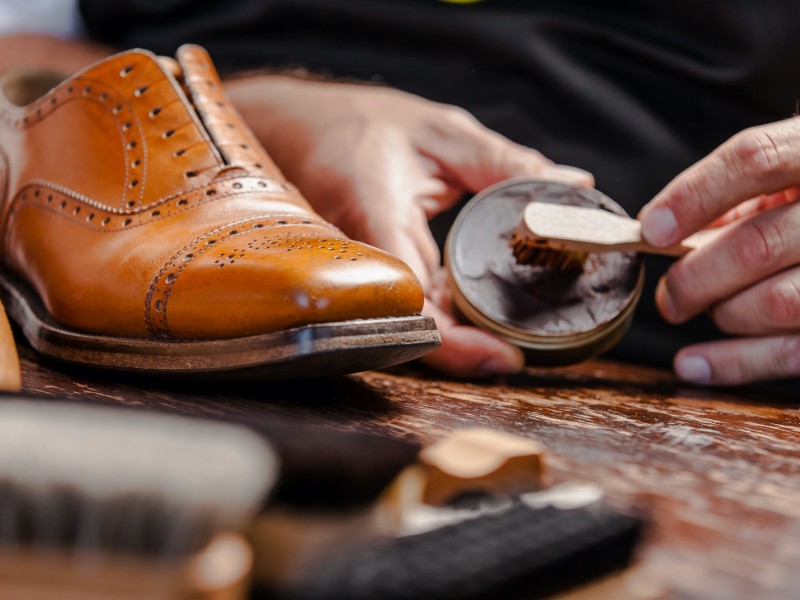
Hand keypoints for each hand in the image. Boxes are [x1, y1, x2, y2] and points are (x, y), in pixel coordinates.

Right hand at [227, 75, 592, 375]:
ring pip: (412, 322)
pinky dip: (446, 313)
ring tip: (516, 334)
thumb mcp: (441, 130)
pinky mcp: (374, 272)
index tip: (504, 357)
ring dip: (460, 335)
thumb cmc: (359, 122)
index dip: (454, 343)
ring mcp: (365, 270)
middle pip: (413, 327)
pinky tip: (481, 310)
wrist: (296, 126)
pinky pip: (409, 304)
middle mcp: (363, 254)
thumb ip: (504, 161)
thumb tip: (572, 185)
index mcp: (376, 214)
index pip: (411, 300)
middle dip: (468, 351)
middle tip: (528, 350)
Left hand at [639, 117, 799, 384]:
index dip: (694, 196)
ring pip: (778, 303)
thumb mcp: (790, 172)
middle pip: (757, 245)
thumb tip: (662, 230)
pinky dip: (735, 364)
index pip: (756, 159)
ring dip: (723, 315)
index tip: (651, 229)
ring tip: (708, 311)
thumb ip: (734, 195)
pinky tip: (694, 364)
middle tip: (670, 296)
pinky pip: (794, 352)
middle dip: (695, 279)